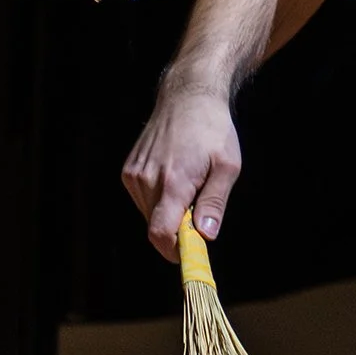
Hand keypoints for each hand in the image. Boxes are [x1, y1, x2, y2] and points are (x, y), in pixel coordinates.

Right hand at [122, 88, 242, 261]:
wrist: (188, 98)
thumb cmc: (213, 130)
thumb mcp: (227, 166)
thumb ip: (214, 203)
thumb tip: (206, 235)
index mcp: (172, 181)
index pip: (160, 232)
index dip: (174, 250)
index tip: (188, 256)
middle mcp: (146, 180)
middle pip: (157, 226)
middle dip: (178, 229)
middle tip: (201, 212)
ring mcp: (133, 175)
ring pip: (149, 214)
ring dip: (170, 213)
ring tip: (191, 185)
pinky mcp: (128, 171)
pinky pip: (143, 200)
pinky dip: (160, 200)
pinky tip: (176, 177)